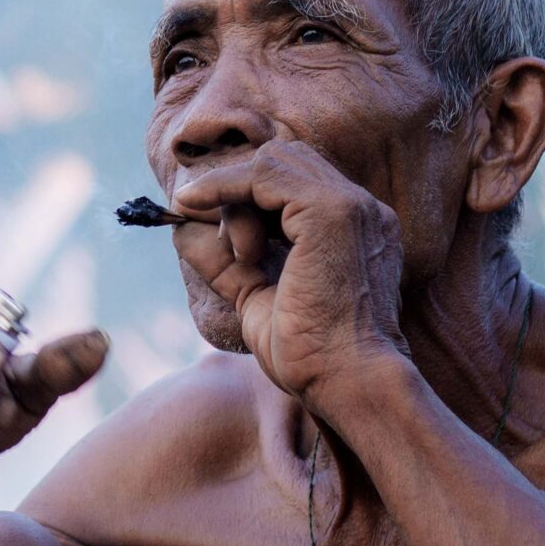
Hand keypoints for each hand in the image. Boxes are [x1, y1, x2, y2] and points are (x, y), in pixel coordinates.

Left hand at [171, 139, 407, 399]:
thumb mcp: (257, 299)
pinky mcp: (330, 211)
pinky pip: (262, 174)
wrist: (346, 383)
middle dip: (240, 192)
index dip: (249, 197)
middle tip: (231, 250)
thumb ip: (227, 263)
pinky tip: (196, 208)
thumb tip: (182, 230)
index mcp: (356, 230)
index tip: (220, 236)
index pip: (294, 182)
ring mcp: (351, 205)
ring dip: (234, 197)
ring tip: (240, 256)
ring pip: (271, 164)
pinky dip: (223, 188)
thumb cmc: (311, 358)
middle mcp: (362, 209)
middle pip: (283, 162)